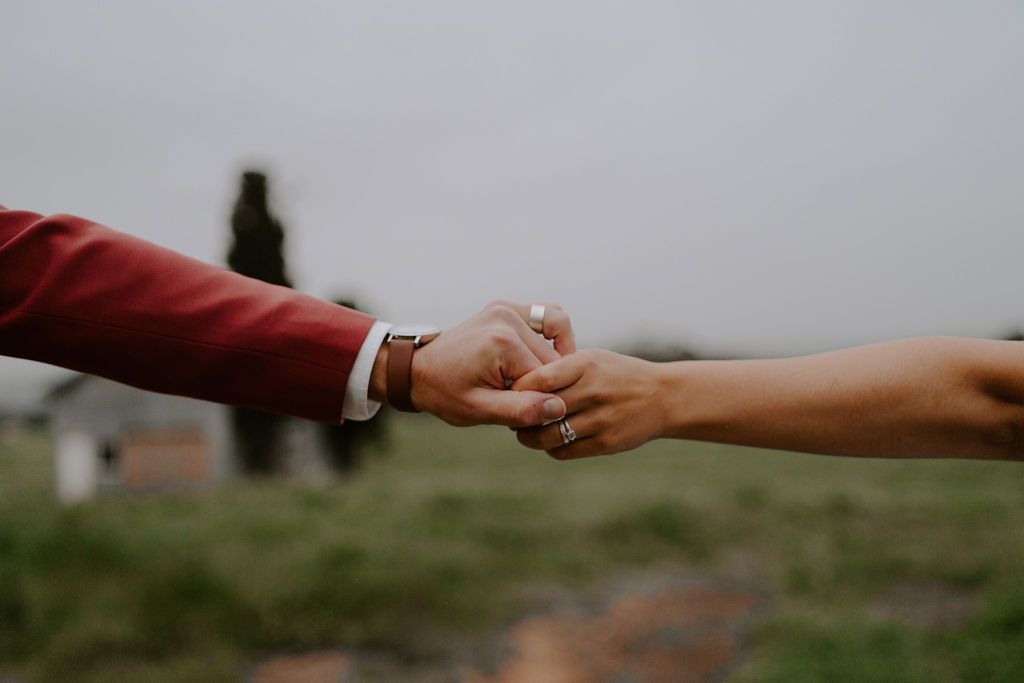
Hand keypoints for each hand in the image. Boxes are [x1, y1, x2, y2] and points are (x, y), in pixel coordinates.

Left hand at [370, 301, 574, 426]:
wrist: (418, 370)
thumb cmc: (445, 392)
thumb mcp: (479, 410)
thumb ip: (519, 410)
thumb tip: (557, 408)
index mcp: (502, 341)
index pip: (547, 376)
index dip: (539, 398)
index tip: (516, 406)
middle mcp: (507, 317)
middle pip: (553, 357)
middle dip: (544, 380)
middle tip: (520, 396)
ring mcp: (508, 308)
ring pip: (557, 333)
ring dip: (553, 359)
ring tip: (535, 379)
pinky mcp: (508, 307)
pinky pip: (548, 315)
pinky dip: (552, 336)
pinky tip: (541, 358)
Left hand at [512, 349, 666, 458]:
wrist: (663, 396)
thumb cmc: (617, 375)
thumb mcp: (591, 360)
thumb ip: (558, 369)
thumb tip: (516, 381)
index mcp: (585, 364)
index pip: (537, 379)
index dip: (517, 389)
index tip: (509, 393)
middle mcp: (592, 391)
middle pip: (538, 409)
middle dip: (518, 415)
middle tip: (511, 415)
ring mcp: (600, 419)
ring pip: (546, 435)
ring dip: (529, 436)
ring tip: (525, 431)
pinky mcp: (606, 443)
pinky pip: (563, 451)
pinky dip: (550, 448)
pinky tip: (549, 440)